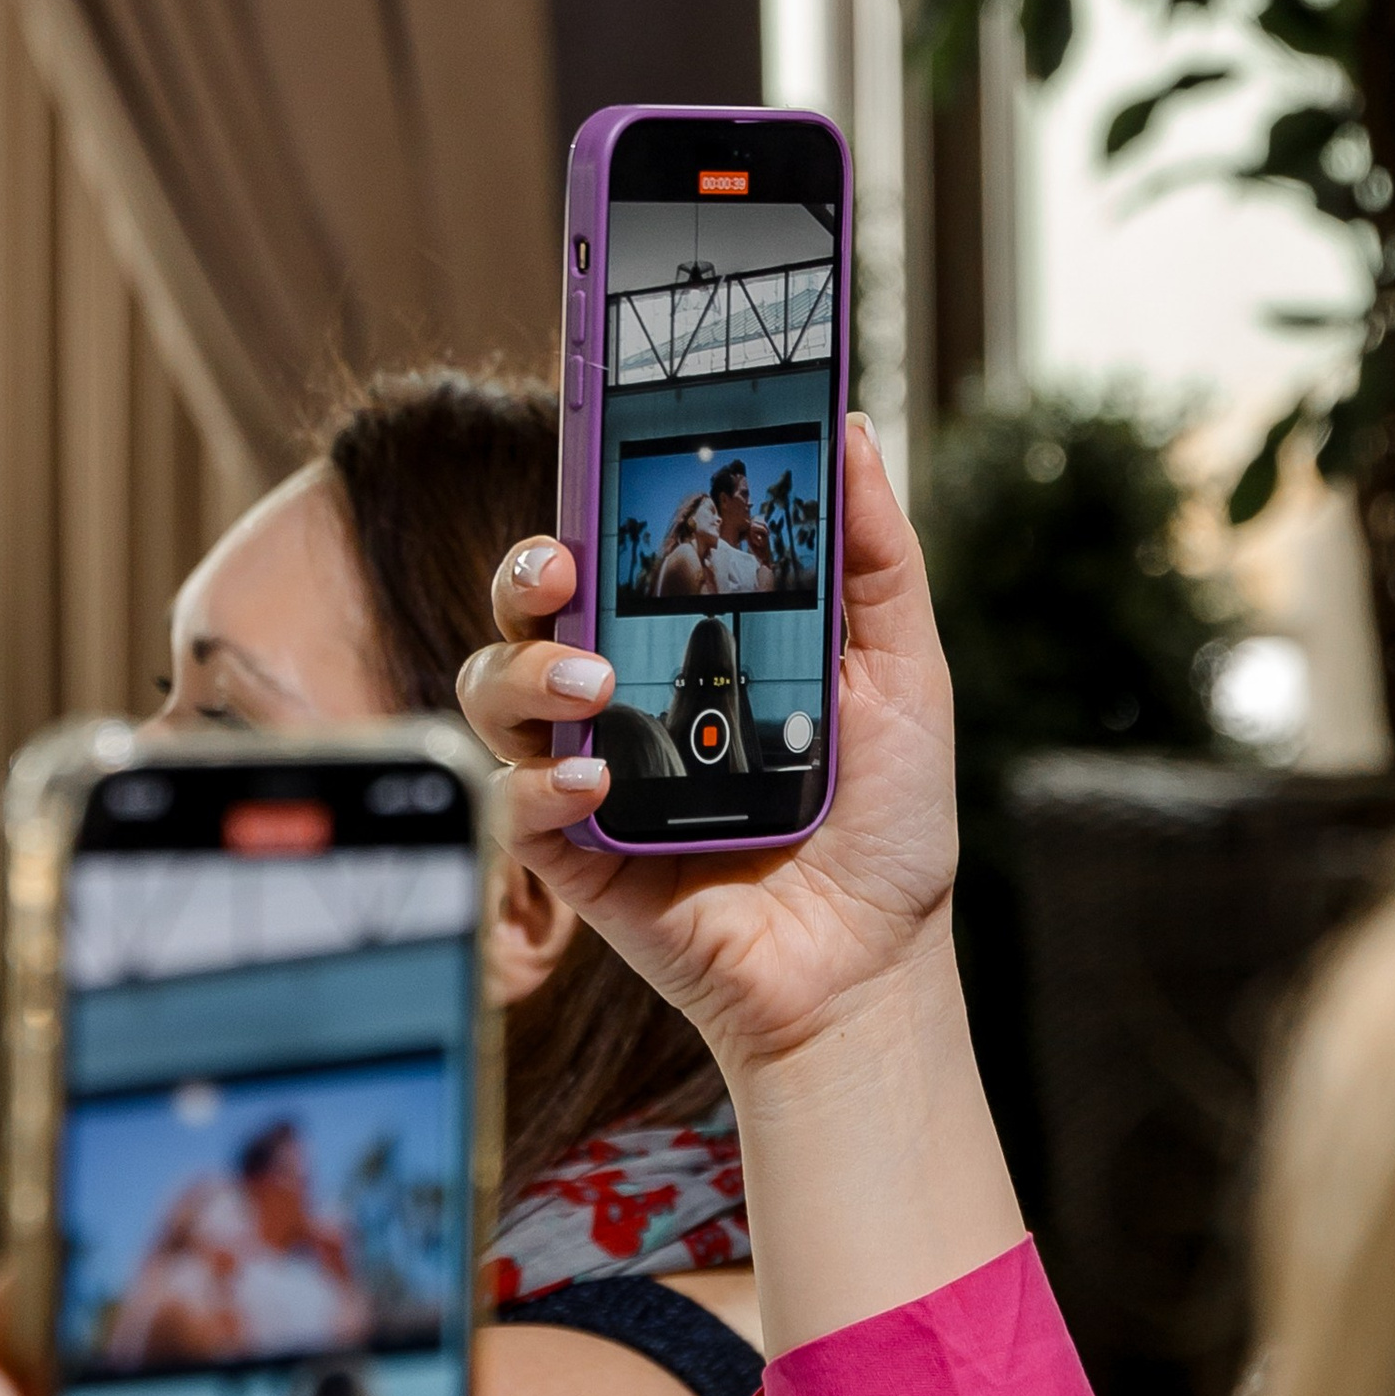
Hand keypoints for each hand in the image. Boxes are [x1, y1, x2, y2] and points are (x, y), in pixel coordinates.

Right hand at [460, 418, 1019, 1342]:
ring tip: (594, 687)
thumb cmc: (884, 823)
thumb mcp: (904, 672)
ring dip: (526, 673)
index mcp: (686, 641)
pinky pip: (508, 805)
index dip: (583, 495)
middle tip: (563, 572)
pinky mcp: (570, 856)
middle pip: (527, 607)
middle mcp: (621, 696)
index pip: (612, 548)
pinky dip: (534, 786)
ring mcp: (587, 772)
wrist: (871, 965)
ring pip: (490, 691)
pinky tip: (591, 785)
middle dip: (525, 571)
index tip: (591, 448)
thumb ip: (874, 554)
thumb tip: (850, 429)